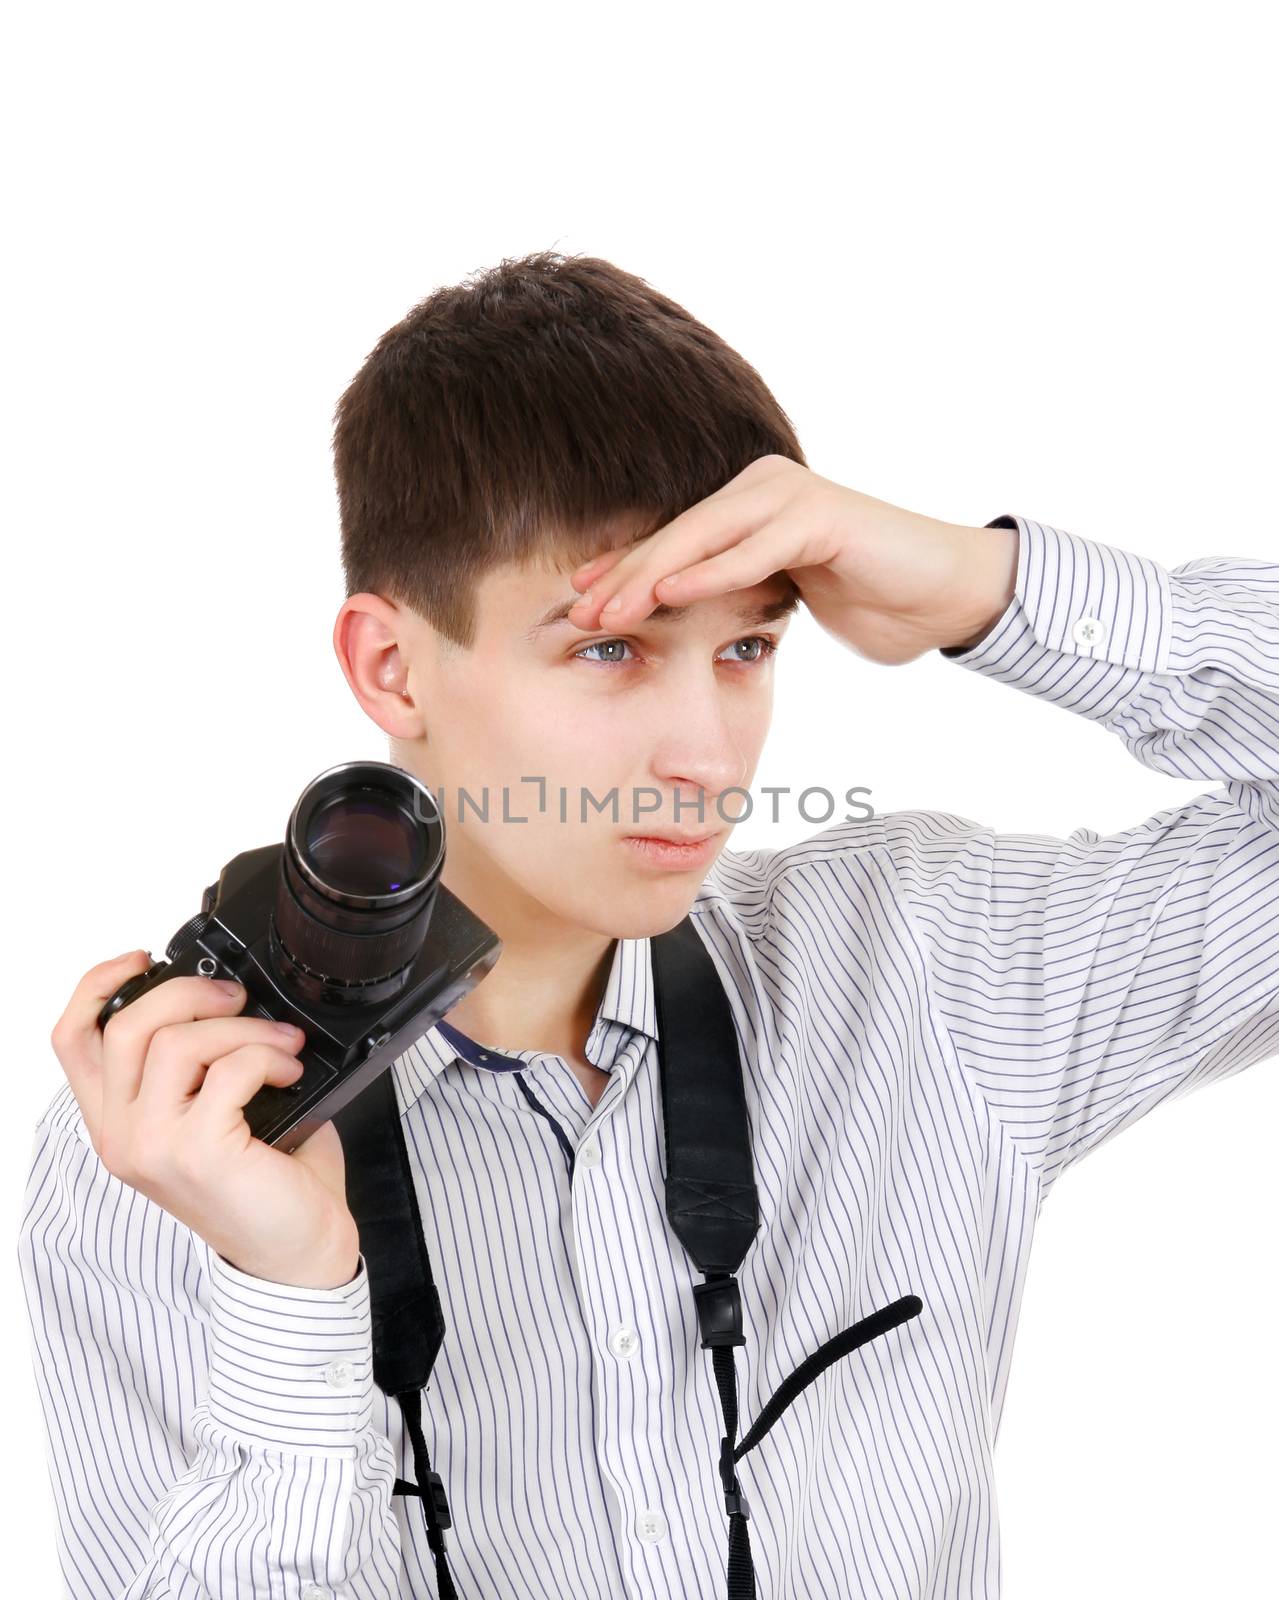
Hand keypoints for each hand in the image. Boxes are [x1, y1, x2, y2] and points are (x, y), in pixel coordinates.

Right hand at [51, 951, 360, 1289]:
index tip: (142, 957)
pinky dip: (268, 1055)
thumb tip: (225, 995)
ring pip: (176, 1041)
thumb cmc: (265, 1180)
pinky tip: (289, 1071)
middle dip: (190, 991)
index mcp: (118, 1121)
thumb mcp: (214, 1110)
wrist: (297, 1252)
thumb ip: (197, 1062)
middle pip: (126, 1024)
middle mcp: (122, 1135)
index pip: (73, 1040)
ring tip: (282, 1043)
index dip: (98, 984)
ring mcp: (153, 1146)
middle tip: (238, 1000)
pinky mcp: (196, 1152)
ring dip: (243, 1027)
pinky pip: (229, 1068)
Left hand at [565, 456, 1018, 665]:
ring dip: (651, 576)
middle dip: (623, 577)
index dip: (624, 573)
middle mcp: (763, 489)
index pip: (673, 543)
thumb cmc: (869, 599)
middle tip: (577, 613)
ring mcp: (789, 496)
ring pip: (704, 538)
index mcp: (750, 506)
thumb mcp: (785, 599)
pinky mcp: (819, 515)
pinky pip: (753, 548)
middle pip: (677, 537)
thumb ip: (738, 594)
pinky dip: (710, 571)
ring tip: (607, 609)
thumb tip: (682, 616)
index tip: (578, 605)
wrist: (945, 595)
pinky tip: (670, 592)